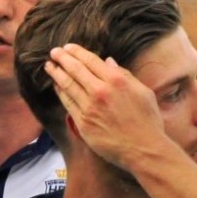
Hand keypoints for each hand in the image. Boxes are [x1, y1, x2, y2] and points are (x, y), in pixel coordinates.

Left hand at [43, 43, 177, 171]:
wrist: (143, 149)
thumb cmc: (147, 121)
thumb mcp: (143, 92)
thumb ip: (124, 74)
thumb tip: (109, 61)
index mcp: (116, 80)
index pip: (90, 60)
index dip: (76, 52)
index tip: (68, 47)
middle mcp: (100, 91)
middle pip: (75, 69)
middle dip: (62, 58)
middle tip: (53, 52)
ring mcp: (89, 107)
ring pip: (67, 85)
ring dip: (56, 74)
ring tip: (49, 66)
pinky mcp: (82, 122)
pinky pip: (67, 103)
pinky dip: (60, 92)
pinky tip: (57, 86)